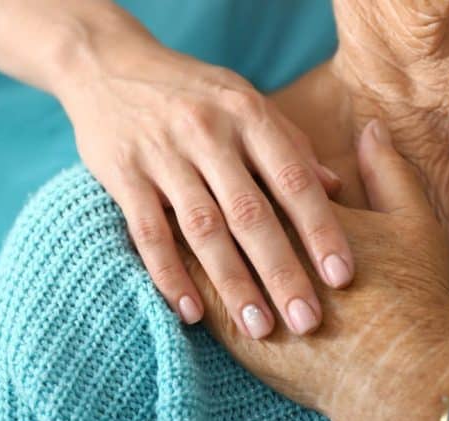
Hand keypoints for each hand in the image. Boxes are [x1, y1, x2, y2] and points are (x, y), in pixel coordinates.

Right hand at [56, 38, 352, 337]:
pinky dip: (169, 275)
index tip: (341, 277)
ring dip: (232, 283)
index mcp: (247, 113)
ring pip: (202, 229)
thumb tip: (337, 189)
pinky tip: (191, 313)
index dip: (320, 229)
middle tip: (306, 320)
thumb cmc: (191, 90)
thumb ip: (290, 143)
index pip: (292, 179)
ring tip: (258, 329)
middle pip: (251, 213)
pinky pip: (148, 232)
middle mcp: (207, 132)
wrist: (107, 63)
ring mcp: (161, 153)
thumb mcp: (245, 99)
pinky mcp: (121, 173)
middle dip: (281, 271)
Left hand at [182, 120, 448, 420]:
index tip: (221, 148)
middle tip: (192, 179)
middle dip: (207, 191)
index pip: (260, 171)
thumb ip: (388, 172)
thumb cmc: (414, 296)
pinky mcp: (232, 331)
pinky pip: (192, 296)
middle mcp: (266, 237)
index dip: (243, 161)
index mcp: (302, 202)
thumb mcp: (413, 224)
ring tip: (165, 220)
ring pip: (197, 246)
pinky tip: (170, 278)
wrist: (405, 375)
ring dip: (184, 234)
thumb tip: (373, 131)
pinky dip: (176, 285)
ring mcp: (243, 285)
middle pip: (223, 204)